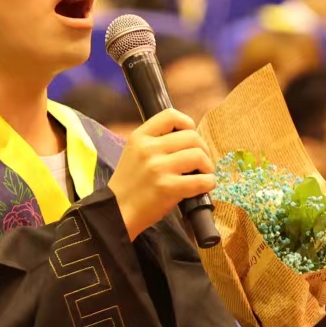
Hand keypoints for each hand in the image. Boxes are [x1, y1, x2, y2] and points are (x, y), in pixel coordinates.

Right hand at [109, 108, 216, 239]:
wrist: (117, 211)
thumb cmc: (129, 184)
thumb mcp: (134, 153)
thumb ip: (155, 142)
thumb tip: (189, 138)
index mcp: (140, 137)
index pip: (171, 115)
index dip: (187, 123)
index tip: (191, 135)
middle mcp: (149, 149)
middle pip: (191, 136)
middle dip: (202, 149)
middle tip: (201, 161)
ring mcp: (158, 168)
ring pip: (198, 155)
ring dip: (207, 166)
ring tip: (204, 174)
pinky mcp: (168, 188)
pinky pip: (201, 180)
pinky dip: (208, 183)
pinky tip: (205, 186)